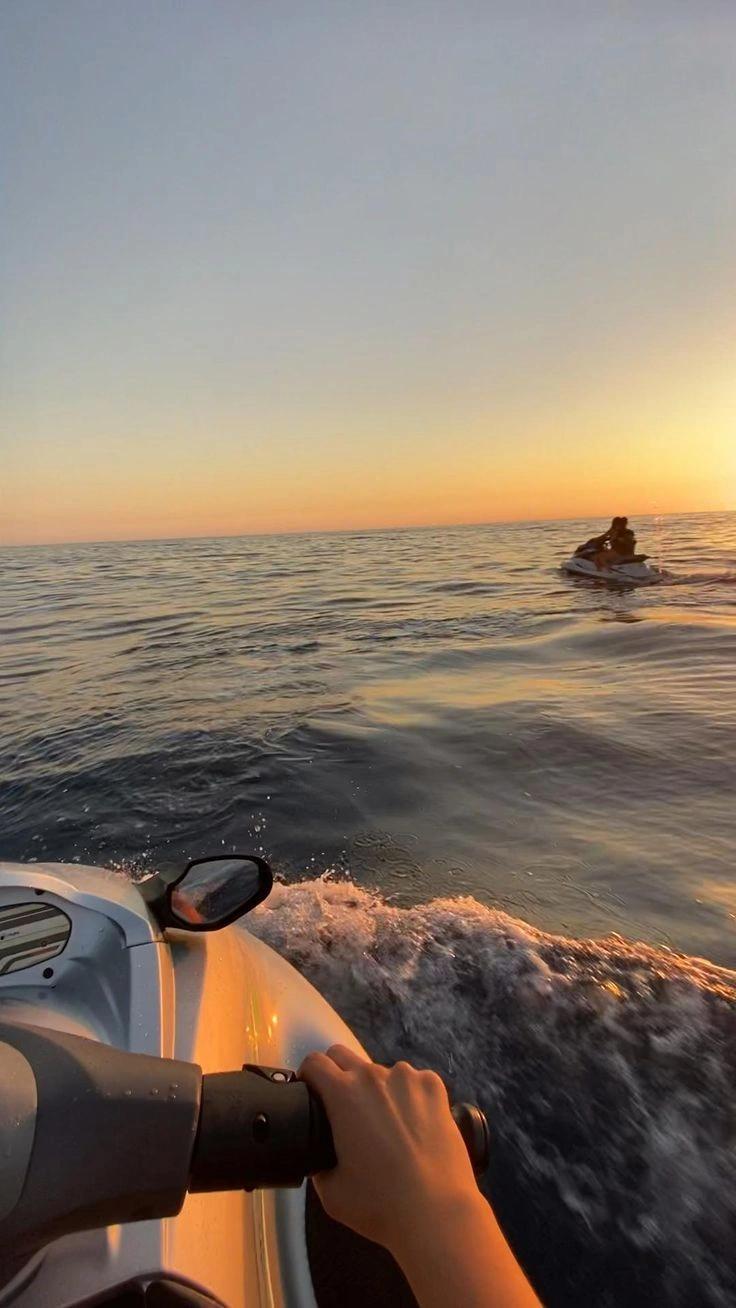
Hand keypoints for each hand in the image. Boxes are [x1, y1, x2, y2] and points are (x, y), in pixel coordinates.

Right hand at [298, 1045, 477, 1255]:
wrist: (435, 1213)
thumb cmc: (379, 1205)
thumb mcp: (329, 1190)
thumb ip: (318, 1160)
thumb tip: (320, 1150)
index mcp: (344, 1094)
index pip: (314, 1062)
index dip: (307, 1078)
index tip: (311, 1096)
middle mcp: (374, 1075)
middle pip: (343, 1056)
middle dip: (336, 1075)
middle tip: (344, 1110)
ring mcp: (408, 1078)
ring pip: (381, 1071)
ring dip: (376, 1088)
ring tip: (387, 1126)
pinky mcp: (435, 1088)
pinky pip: (413, 1081)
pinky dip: (408, 1095)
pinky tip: (414, 1125)